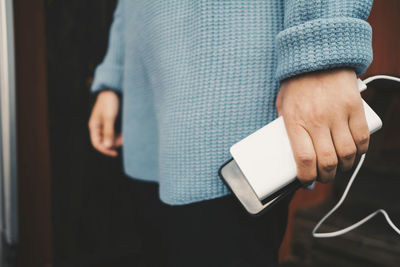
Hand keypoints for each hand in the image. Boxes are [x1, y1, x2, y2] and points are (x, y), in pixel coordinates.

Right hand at [88, 90, 122, 156]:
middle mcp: (98, 127)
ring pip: (110, 138)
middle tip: (124, 141)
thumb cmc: (109, 102)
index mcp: (94, 126)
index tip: (115, 153)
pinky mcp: (111, 122)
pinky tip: (125, 133)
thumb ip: (109, 132)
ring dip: (117, 139)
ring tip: (126, 136)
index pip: (97, 143)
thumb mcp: (109, 117)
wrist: (113, 90)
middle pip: (104, 142)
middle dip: (113, 144)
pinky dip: (120, 134)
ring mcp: (105, 125)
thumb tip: (108, 146)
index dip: (105, 150)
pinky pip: (114, 132)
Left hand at [275, 68, 368, 184]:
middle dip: (326, 176)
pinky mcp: (355, 107)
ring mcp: (338, 114)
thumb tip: (291, 152)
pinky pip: (362, 137)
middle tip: (323, 176)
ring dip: (344, 168)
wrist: (318, 54)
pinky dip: (360, 151)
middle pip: (327, 161)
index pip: (304, 159)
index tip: (306, 181)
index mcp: (295, 121)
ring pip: (347, 153)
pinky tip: (354, 153)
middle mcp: (317, 120)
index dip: (306, 177)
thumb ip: (285, 127)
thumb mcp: (282, 105)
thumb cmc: (296, 82)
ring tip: (338, 167)